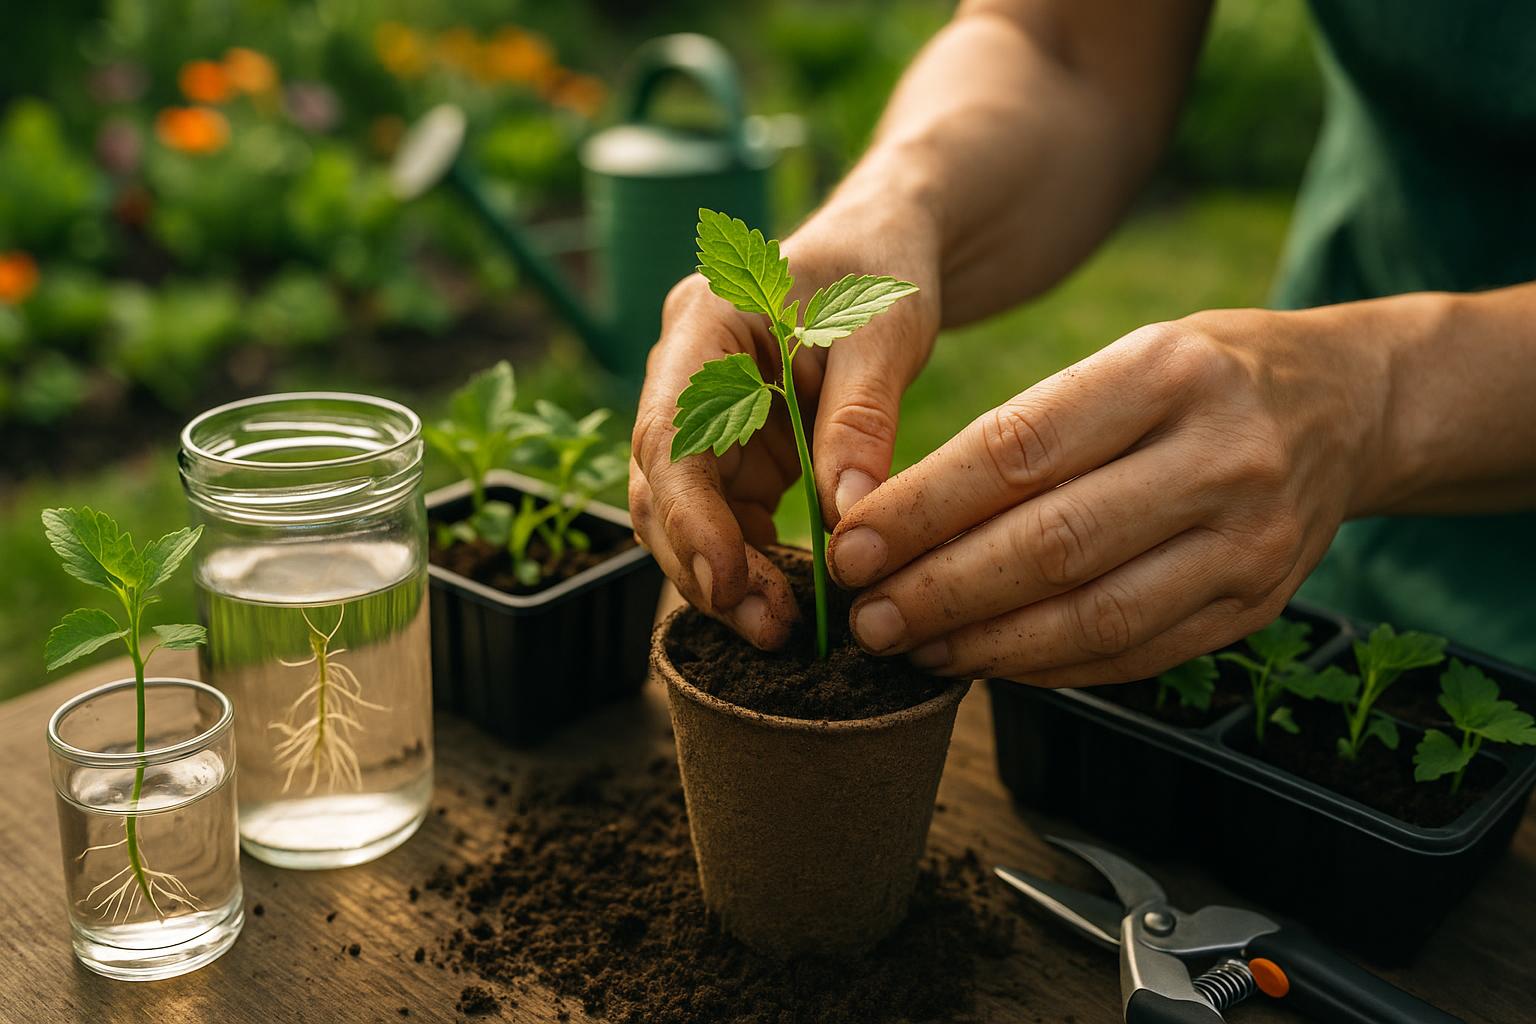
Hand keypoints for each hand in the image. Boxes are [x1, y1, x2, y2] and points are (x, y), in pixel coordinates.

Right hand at [630, 199, 941, 647]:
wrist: (884, 250)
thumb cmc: (881, 271)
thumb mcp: (885, 334)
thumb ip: (860, 422)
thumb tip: (848, 524)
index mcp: (703, 324)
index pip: (672, 433)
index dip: (691, 516)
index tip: (728, 578)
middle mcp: (684, 373)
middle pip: (661, 485)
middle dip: (702, 561)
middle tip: (765, 625)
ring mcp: (703, 415)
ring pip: (682, 512)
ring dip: (720, 574)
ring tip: (776, 628)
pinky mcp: (733, 450)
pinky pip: (723, 518)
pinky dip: (746, 563)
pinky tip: (786, 601)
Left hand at [827, 308, 1391, 684]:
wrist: (1347, 405)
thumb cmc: (1200, 377)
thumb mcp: (1124, 360)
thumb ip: (1027, 432)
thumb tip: (898, 522)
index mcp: (1165, 373)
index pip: (1016, 450)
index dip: (920, 510)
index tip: (849, 548)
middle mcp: (1219, 457)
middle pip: (1051, 545)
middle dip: (939, 591)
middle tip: (863, 618)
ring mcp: (1248, 542)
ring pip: (1091, 617)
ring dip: (985, 645)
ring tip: (910, 649)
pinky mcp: (1256, 606)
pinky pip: (1132, 655)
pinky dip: (1047, 666)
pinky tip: (986, 662)